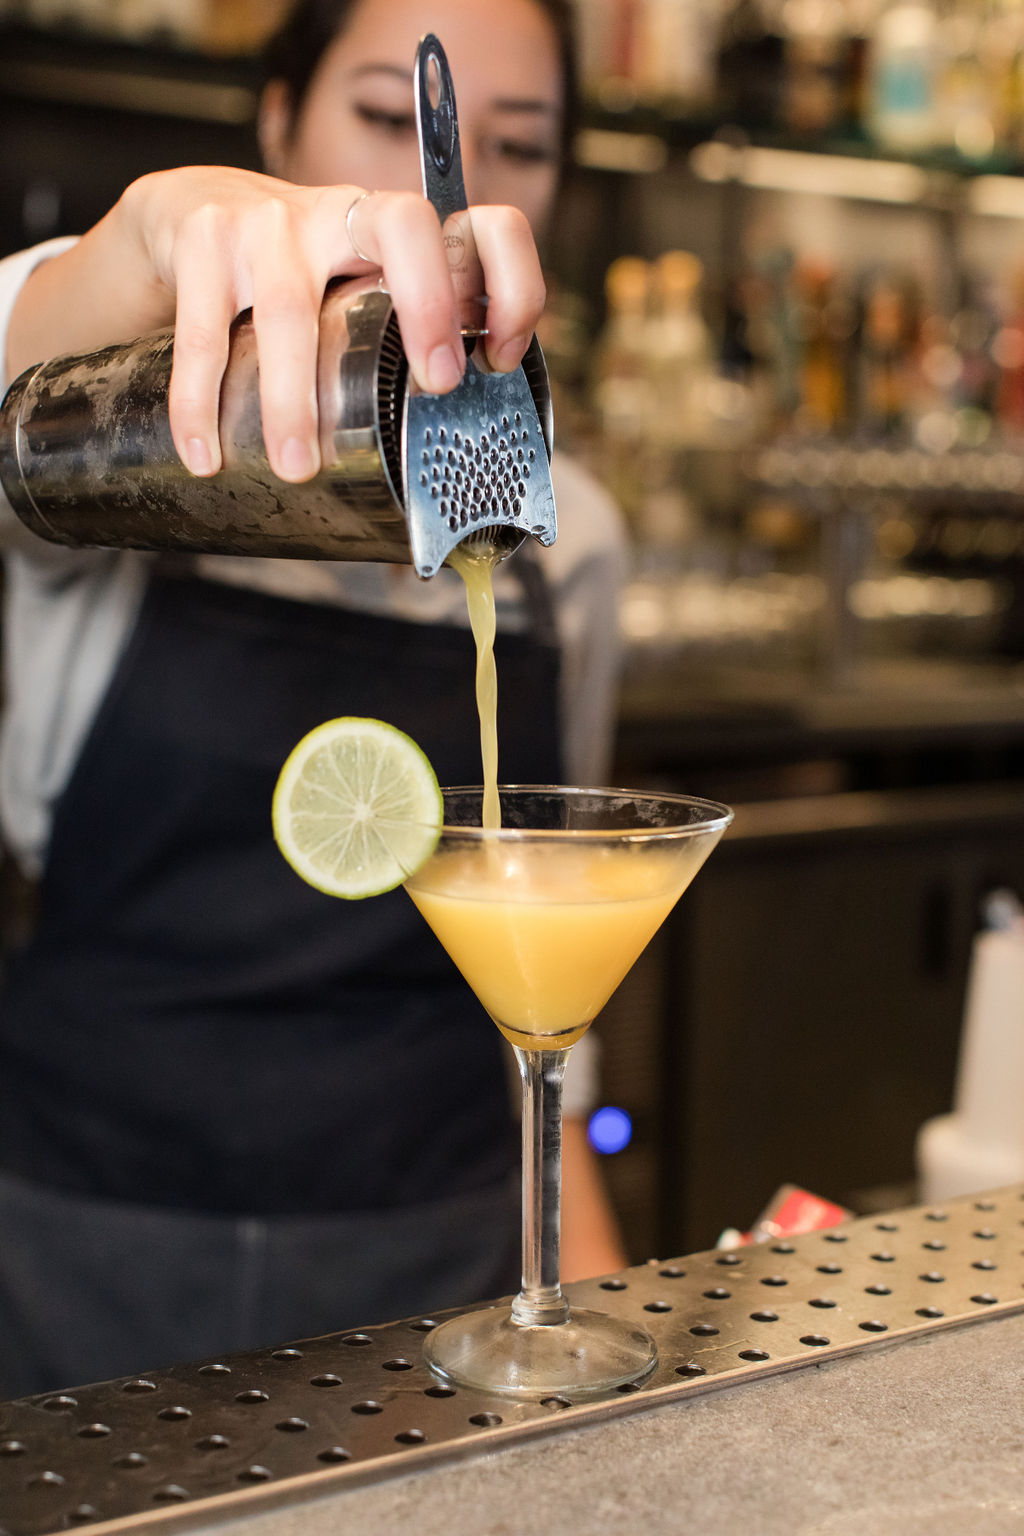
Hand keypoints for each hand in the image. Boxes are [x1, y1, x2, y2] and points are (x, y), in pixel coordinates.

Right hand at [7, 167, 546, 484]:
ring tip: (297, 467)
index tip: (501, 357)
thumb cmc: (293, 280)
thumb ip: (395, 350)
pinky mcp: (205, 239)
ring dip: (294, 398)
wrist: (185, 215)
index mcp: (397, 236)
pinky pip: (202, 333)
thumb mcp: (354, 297)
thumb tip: (444, 466)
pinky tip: (203, 454)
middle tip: (437, 386)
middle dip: (429, 303)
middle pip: (405, 226)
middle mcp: (343, 214)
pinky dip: (199, 402)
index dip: (513, 283)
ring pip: (291, 309)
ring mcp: (272, 222)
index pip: (484, 228)